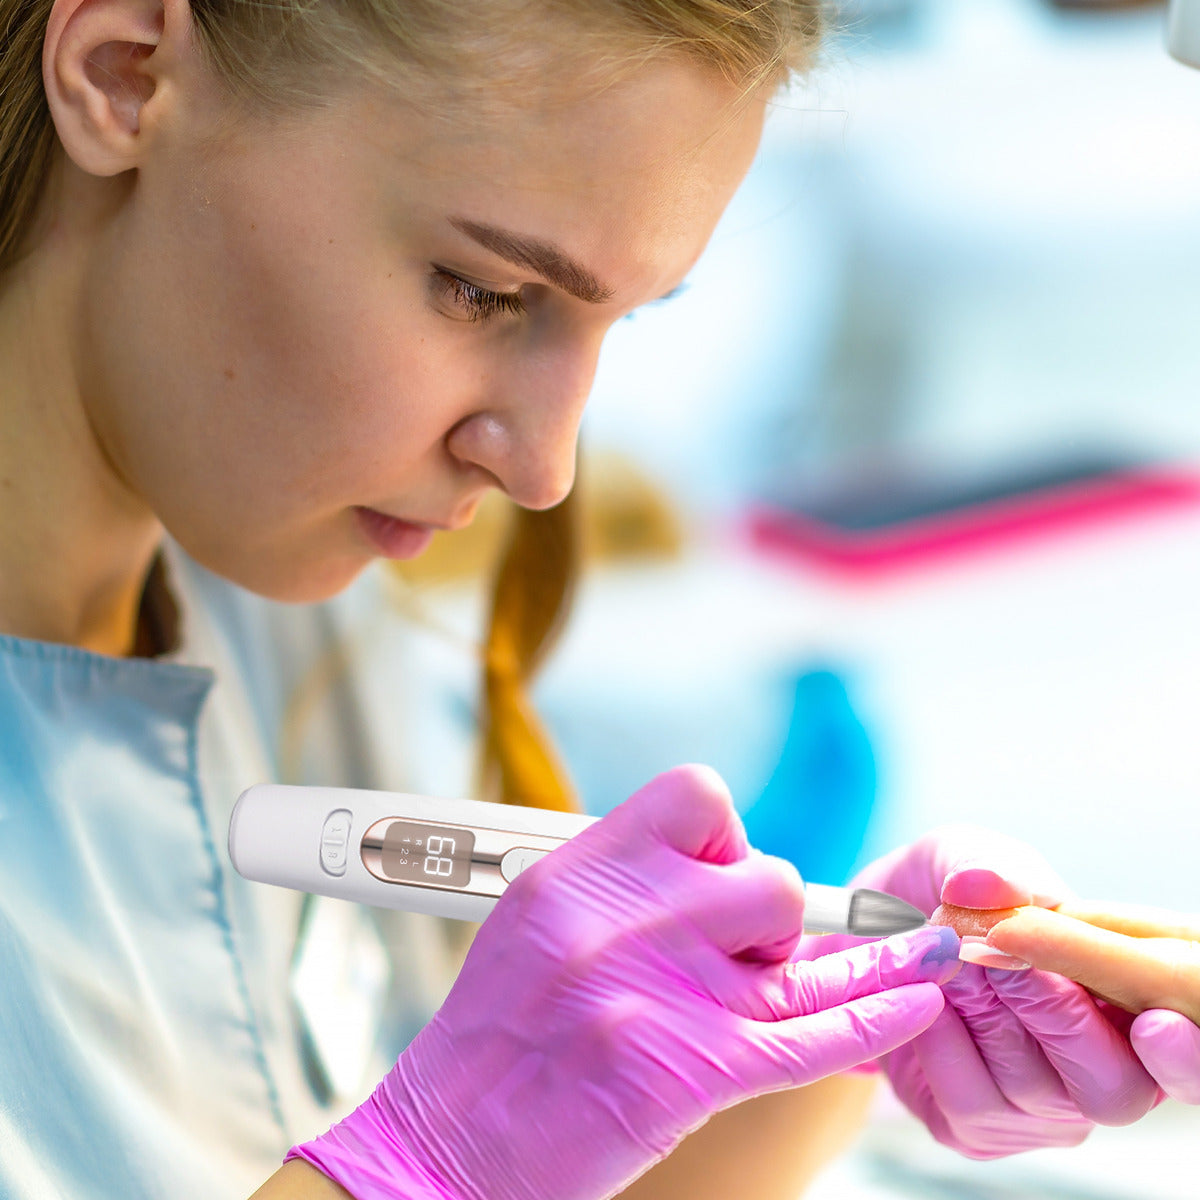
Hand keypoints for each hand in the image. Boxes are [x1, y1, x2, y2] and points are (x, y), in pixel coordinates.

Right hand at [287, 766, 958, 1199]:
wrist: (444, 1150)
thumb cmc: (487, 1048)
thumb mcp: (533, 927)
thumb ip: (618, 886)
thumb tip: (706, 867)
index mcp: (575, 873)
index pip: (696, 797)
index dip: (725, 833)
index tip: (718, 871)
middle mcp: (618, 917)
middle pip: (762, 873)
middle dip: (768, 915)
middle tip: (741, 955)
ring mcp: (659, 991)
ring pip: (794, 944)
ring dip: (809, 964)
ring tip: (784, 984)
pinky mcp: (691, 1069)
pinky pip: (812, 1033)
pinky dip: (874, 1014)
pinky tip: (916, 998)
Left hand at [810, 826, 1160, 1158]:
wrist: (868, 930)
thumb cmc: (942, 896)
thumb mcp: (963, 858)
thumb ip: (995, 869)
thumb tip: (988, 885)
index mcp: (1125, 1005)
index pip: (1179, 1053)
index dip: (1179, 1050)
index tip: (1151, 1019)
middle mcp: (1094, 1070)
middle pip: (1110, 1085)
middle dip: (1051, 1010)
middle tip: (991, 952)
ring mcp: (1036, 1109)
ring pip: (1034, 1089)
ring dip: (985, 1012)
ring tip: (945, 954)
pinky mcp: (973, 1125)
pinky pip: (969, 1099)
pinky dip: (942, 1038)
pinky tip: (924, 993)